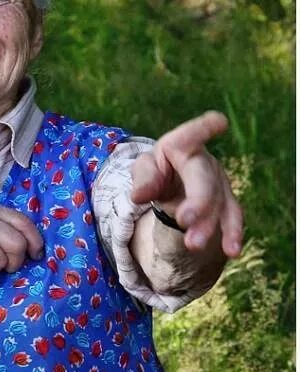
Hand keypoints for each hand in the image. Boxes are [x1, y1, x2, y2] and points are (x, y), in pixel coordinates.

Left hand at [130, 111, 242, 257]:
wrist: (172, 183)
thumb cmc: (157, 170)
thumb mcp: (144, 170)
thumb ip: (143, 179)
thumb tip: (138, 196)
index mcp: (181, 145)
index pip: (191, 134)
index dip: (204, 127)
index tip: (219, 121)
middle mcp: (205, 162)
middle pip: (205, 180)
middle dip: (198, 202)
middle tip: (185, 221)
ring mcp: (219, 182)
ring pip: (219, 203)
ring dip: (209, 225)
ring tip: (195, 244)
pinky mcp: (225, 202)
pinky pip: (230, 217)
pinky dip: (232, 234)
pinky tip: (233, 251)